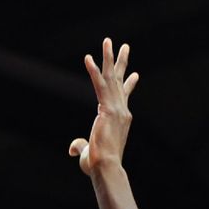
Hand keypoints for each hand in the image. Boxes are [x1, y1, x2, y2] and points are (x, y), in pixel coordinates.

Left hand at [68, 38, 138, 174]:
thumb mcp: (87, 153)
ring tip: (107, 40)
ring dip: (109, 57)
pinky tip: (87, 58)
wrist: (105, 168)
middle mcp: (122, 111)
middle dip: (121, 62)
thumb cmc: (98, 164)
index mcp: (120, 119)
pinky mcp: (106, 109)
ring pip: (111, 77)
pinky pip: (98, 85)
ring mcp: (116, 108)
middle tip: (124, 46)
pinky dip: (93, 71)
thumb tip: (72, 148)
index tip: (136, 74)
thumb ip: (80, 145)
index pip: (125, 97)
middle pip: (121, 81)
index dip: (129, 84)